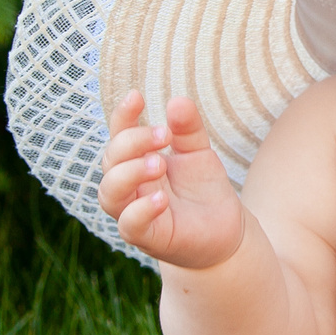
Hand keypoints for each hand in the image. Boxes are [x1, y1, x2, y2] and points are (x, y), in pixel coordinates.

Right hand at [98, 90, 248, 269]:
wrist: (226, 231)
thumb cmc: (203, 189)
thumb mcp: (199, 152)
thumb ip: (188, 129)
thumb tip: (177, 101)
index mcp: (136, 161)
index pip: (119, 135)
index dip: (122, 116)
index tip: (136, 97)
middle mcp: (129, 185)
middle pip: (110, 160)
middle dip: (131, 143)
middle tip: (163, 135)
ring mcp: (134, 212)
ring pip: (110, 193)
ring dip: (130, 174)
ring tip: (159, 163)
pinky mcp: (148, 237)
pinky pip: (129, 225)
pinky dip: (140, 210)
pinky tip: (161, 199)